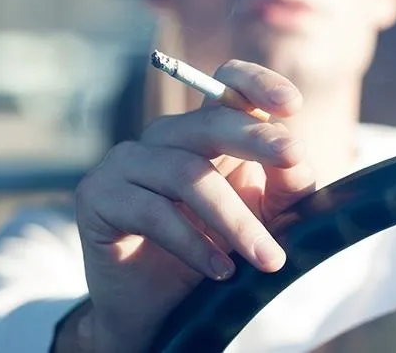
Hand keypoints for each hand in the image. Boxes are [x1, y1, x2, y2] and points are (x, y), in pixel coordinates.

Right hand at [71, 60, 315, 351]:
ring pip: (187, 174)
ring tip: (268, 259)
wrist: (159, 311)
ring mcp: (128, 162)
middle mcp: (167, 137)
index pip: (228, 84)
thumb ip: (286, 184)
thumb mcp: (267, 217)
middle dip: (258, 139)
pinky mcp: (98, 195)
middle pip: (211, 122)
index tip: (293, 106)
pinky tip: (221, 271)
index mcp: (209, 132)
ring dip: (236, 220)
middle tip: (295, 159)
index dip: (258, 84)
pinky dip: (193, 243)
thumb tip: (296, 155)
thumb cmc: (218, 252)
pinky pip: (152, 211)